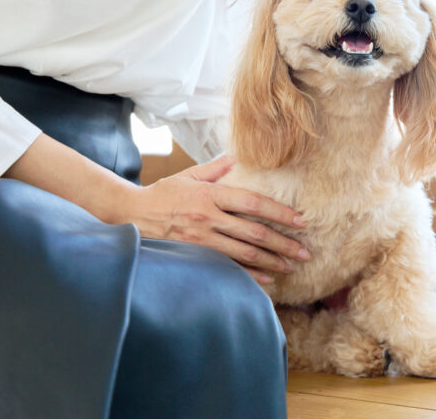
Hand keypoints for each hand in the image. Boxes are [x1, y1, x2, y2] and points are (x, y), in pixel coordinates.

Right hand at [120, 155, 309, 283]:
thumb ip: (217, 167)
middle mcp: (209, 218)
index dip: (279, 213)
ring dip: (272, 262)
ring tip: (292, 266)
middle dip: (284, 244)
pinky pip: (227, 268)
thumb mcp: (189, 175)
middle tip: (305, 252)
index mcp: (211, 195)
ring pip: (244, 254)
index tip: (300, 221)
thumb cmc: (162, 194)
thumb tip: (240, 155)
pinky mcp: (195, 256)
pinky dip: (249, 276)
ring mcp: (202, 241)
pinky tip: (267, 280)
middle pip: (254, 233)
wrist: (129, 215)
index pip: (253, 203)